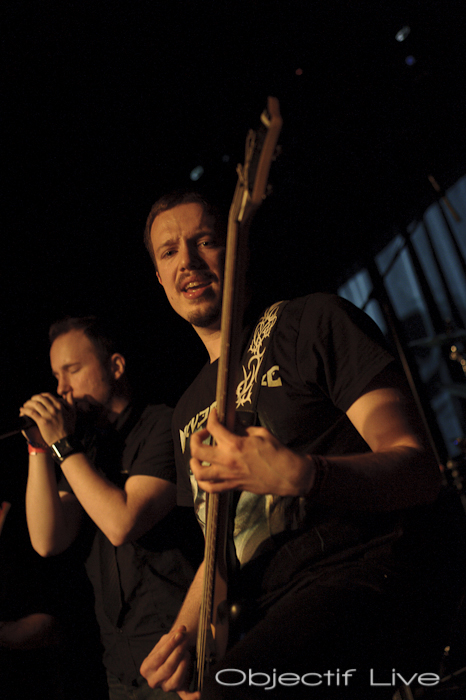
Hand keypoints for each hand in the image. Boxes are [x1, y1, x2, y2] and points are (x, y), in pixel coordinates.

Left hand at [19, 393, 75, 445]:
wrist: (64, 441)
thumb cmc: (68, 428)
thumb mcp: (73, 413)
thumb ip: (71, 402)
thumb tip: (69, 393)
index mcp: (60, 406)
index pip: (48, 396)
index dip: (41, 395)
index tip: (37, 398)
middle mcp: (54, 409)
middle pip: (40, 398)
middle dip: (33, 398)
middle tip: (30, 401)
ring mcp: (48, 415)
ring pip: (35, 404)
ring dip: (28, 403)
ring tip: (25, 405)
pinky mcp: (42, 421)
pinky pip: (32, 413)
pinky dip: (25, 410)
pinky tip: (22, 410)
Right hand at [140, 626, 198, 697]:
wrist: (169, 658)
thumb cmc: (166, 649)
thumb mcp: (164, 641)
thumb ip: (172, 635)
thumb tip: (182, 630)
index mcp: (146, 668)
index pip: (159, 656)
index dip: (170, 645)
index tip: (180, 634)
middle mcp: (154, 681)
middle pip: (168, 667)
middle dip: (179, 652)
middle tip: (186, 641)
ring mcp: (166, 687)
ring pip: (176, 680)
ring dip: (184, 665)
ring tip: (188, 653)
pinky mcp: (178, 690)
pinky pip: (184, 696)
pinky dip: (191, 697)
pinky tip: (198, 694)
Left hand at [189, 409, 315, 495]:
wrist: (287, 475)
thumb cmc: (276, 453)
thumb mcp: (260, 433)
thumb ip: (241, 428)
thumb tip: (230, 422)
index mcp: (235, 444)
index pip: (213, 427)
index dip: (211, 416)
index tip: (214, 413)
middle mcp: (227, 460)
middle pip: (197, 450)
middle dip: (196, 438)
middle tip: (203, 434)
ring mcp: (228, 475)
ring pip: (198, 472)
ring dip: (194, 462)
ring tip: (198, 456)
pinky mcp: (231, 486)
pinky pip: (209, 488)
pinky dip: (202, 482)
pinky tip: (204, 473)